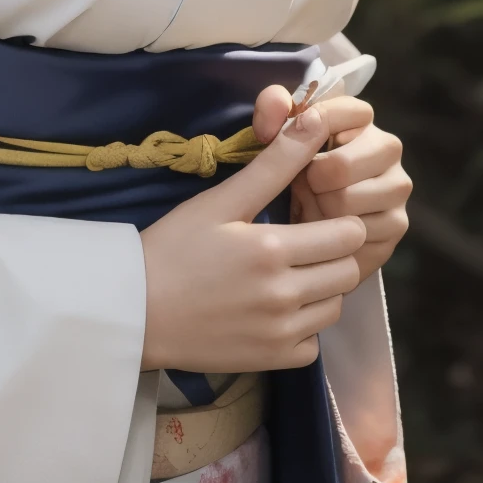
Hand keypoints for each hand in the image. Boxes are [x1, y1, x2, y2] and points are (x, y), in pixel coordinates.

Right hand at [138, 95, 366, 372]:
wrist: (134, 309)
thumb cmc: (174, 247)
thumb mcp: (222, 200)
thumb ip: (275, 162)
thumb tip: (314, 120)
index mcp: (273, 250)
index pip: (348, 235)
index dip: (339, 220)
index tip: (315, 214)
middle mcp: (283, 297)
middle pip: (348, 272)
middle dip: (335, 253)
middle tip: (304, 242)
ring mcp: (279, 334)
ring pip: (335, 308)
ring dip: (322, 289)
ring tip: (289, 272)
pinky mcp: (270, 361)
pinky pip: (313, 345)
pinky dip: (304, 327)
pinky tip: (276, 308)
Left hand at [252, 86, 410, 287]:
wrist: (306, 217)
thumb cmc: (293, 168)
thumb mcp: (277, 134)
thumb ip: (271, 107)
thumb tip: (282, 103)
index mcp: (361, 117)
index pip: (348, 111)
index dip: (312, 130)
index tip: (290, 145)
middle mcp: (388, 147)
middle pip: (341, 166)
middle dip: (311, 180)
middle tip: (302, 184)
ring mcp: (397, 185)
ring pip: (346, 202)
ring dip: (318, 209)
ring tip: (313, 204)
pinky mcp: (398, 223)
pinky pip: (355, 234)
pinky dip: (331, 236)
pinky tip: (326, 229)